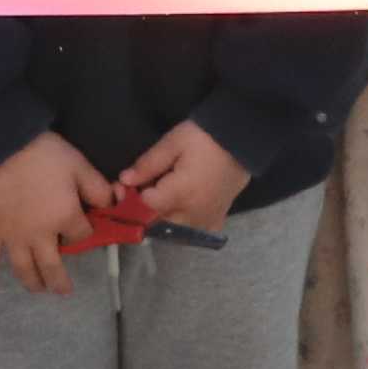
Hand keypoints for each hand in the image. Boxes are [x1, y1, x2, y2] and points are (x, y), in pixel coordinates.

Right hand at [0, 133, 105, 294]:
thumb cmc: (46, 155)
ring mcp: (12, 236)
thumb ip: (98, 189)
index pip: (81, 236)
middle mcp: (39, 236)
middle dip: (60, 281)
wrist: (4, 145)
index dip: (85, 232)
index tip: (84, 226)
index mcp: (64, 219)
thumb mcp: (80, 166)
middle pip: (52, 266)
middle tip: (64, 291)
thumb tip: (113, 204)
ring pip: (24, 268)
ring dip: (33, 283)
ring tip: (39, 289)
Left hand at [110, 118, 251, 235]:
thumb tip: (124, 180)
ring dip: (163, 217)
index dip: (131, 196)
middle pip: (156, 222)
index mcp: (180, 194)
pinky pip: (194, 231)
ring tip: (163, 195)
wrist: (243, 140)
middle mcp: (193, 214)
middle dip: (144, 209)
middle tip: (144, 188)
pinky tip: (183, 207)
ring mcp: (206, 220)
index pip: (145, 207)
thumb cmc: (205, 137)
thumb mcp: (173, 143)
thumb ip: (148, 164)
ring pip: (173, 230)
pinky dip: (185, 223)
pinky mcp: (217, 219)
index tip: (127, 185)